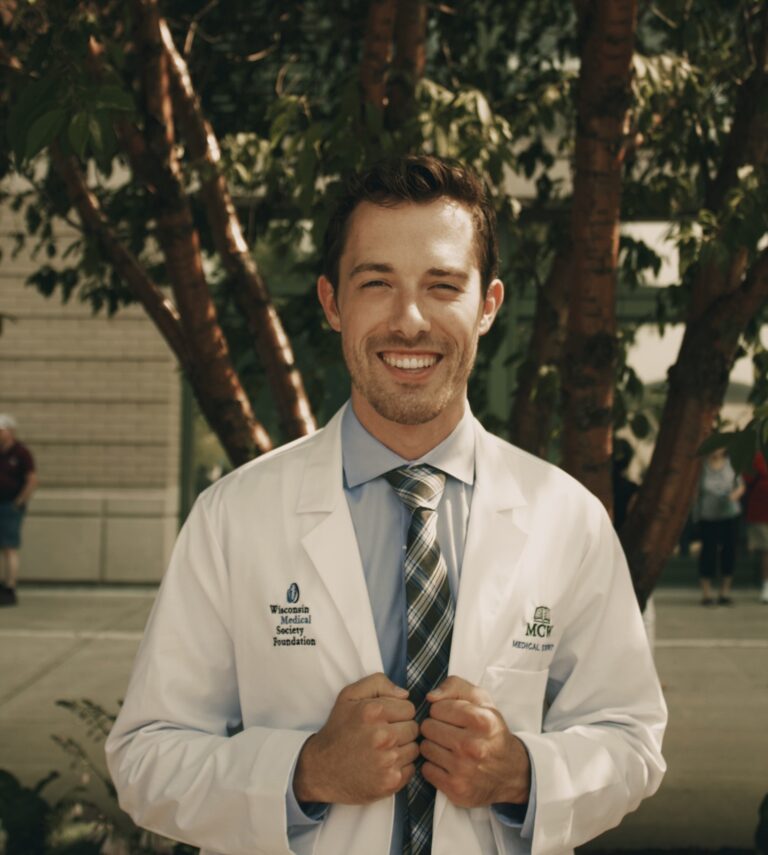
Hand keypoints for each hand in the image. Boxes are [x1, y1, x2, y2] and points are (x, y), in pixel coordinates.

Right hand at [293, 673, 418, 804]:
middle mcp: (382, 737)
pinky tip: (383, 765)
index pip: (409, 708)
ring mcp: (387, 762)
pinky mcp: (390, 782)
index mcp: (374, 712)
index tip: (386, 719)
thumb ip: (378, 683)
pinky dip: (401, 767)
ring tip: (383, 750)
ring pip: (414, 749)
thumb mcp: (349, 696)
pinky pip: (411, 769)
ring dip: (402, 749)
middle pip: (414, 728)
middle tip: (383, 735)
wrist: (321, 769)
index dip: (398, 712)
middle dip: (401, 729)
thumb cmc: (338, 730)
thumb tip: (405, 694)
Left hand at [420, 676, 530, 807]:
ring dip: (433, 746)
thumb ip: (455, 686)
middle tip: (449, 733)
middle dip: (435, 727)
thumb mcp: (482, 700)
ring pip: (425, 748)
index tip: (451, 717)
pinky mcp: (456, 788)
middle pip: (428, 727)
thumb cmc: (491, 732)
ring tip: (448, 748)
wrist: (510, 772)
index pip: (436, 707)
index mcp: (480, 720)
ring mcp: (463, 769)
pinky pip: (426, 769)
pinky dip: (433, 766)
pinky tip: (447, 764)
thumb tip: (430, 697)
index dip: (441, 710)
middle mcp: (472, 745)